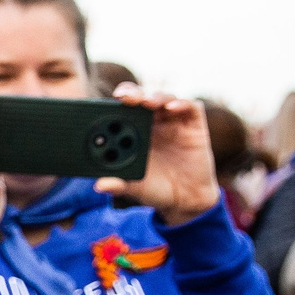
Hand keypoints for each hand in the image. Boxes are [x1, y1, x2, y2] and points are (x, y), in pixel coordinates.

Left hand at [94, 86, 221, 224]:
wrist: (185, 200)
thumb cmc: (155, 189)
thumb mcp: (135, 188)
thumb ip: (118, 185)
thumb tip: (99, 186)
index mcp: (134, 132)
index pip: (122, 110)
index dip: (113, 104)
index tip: (102, 104)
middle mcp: (153, 123)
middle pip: (141, 98)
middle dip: (131, 93)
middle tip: (123, 97)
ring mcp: (174, 122)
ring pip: (164, 98)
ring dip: (154, 97)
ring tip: (146, 102)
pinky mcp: (194, 125)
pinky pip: (191, 107)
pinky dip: (182, 103)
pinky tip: (172, 108)